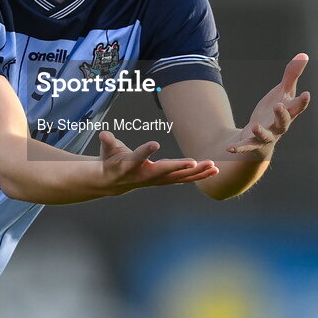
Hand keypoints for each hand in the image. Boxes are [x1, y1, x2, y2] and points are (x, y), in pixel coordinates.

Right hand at [98, 130, 217, 194]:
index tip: (154, 143)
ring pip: (179, 177)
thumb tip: (104, 134)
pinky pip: (184, 179)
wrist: (112, 183)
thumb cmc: (110, 161)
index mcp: (130, 165)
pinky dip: (198, 175)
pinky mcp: (165, 180)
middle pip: (165, 171)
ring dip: (197, 173)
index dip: (146, 151)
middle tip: (195, 162)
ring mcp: (156, 180)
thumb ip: (107, 142)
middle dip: (180, 167)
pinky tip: (213, 171)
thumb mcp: (107, 150)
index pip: (138, 157)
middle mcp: (146, 175)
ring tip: (214, 167)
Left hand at [227, 53, 310, 154]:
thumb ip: (292, 75)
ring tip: (254, 126)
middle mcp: (279, 127)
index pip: (297, 107)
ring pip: (265, 136)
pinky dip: (238, 148)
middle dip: (282, 115)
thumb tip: (304, 55)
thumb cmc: (275, 111)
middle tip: (279, 105)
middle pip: (283, 123)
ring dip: (260, 132)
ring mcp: (266, 136)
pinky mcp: (252, 143)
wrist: (262, 136)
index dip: (302, 101)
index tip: (307, 94)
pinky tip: (229, 148)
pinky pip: (245, 146)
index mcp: (288, 113)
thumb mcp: (283, 91)